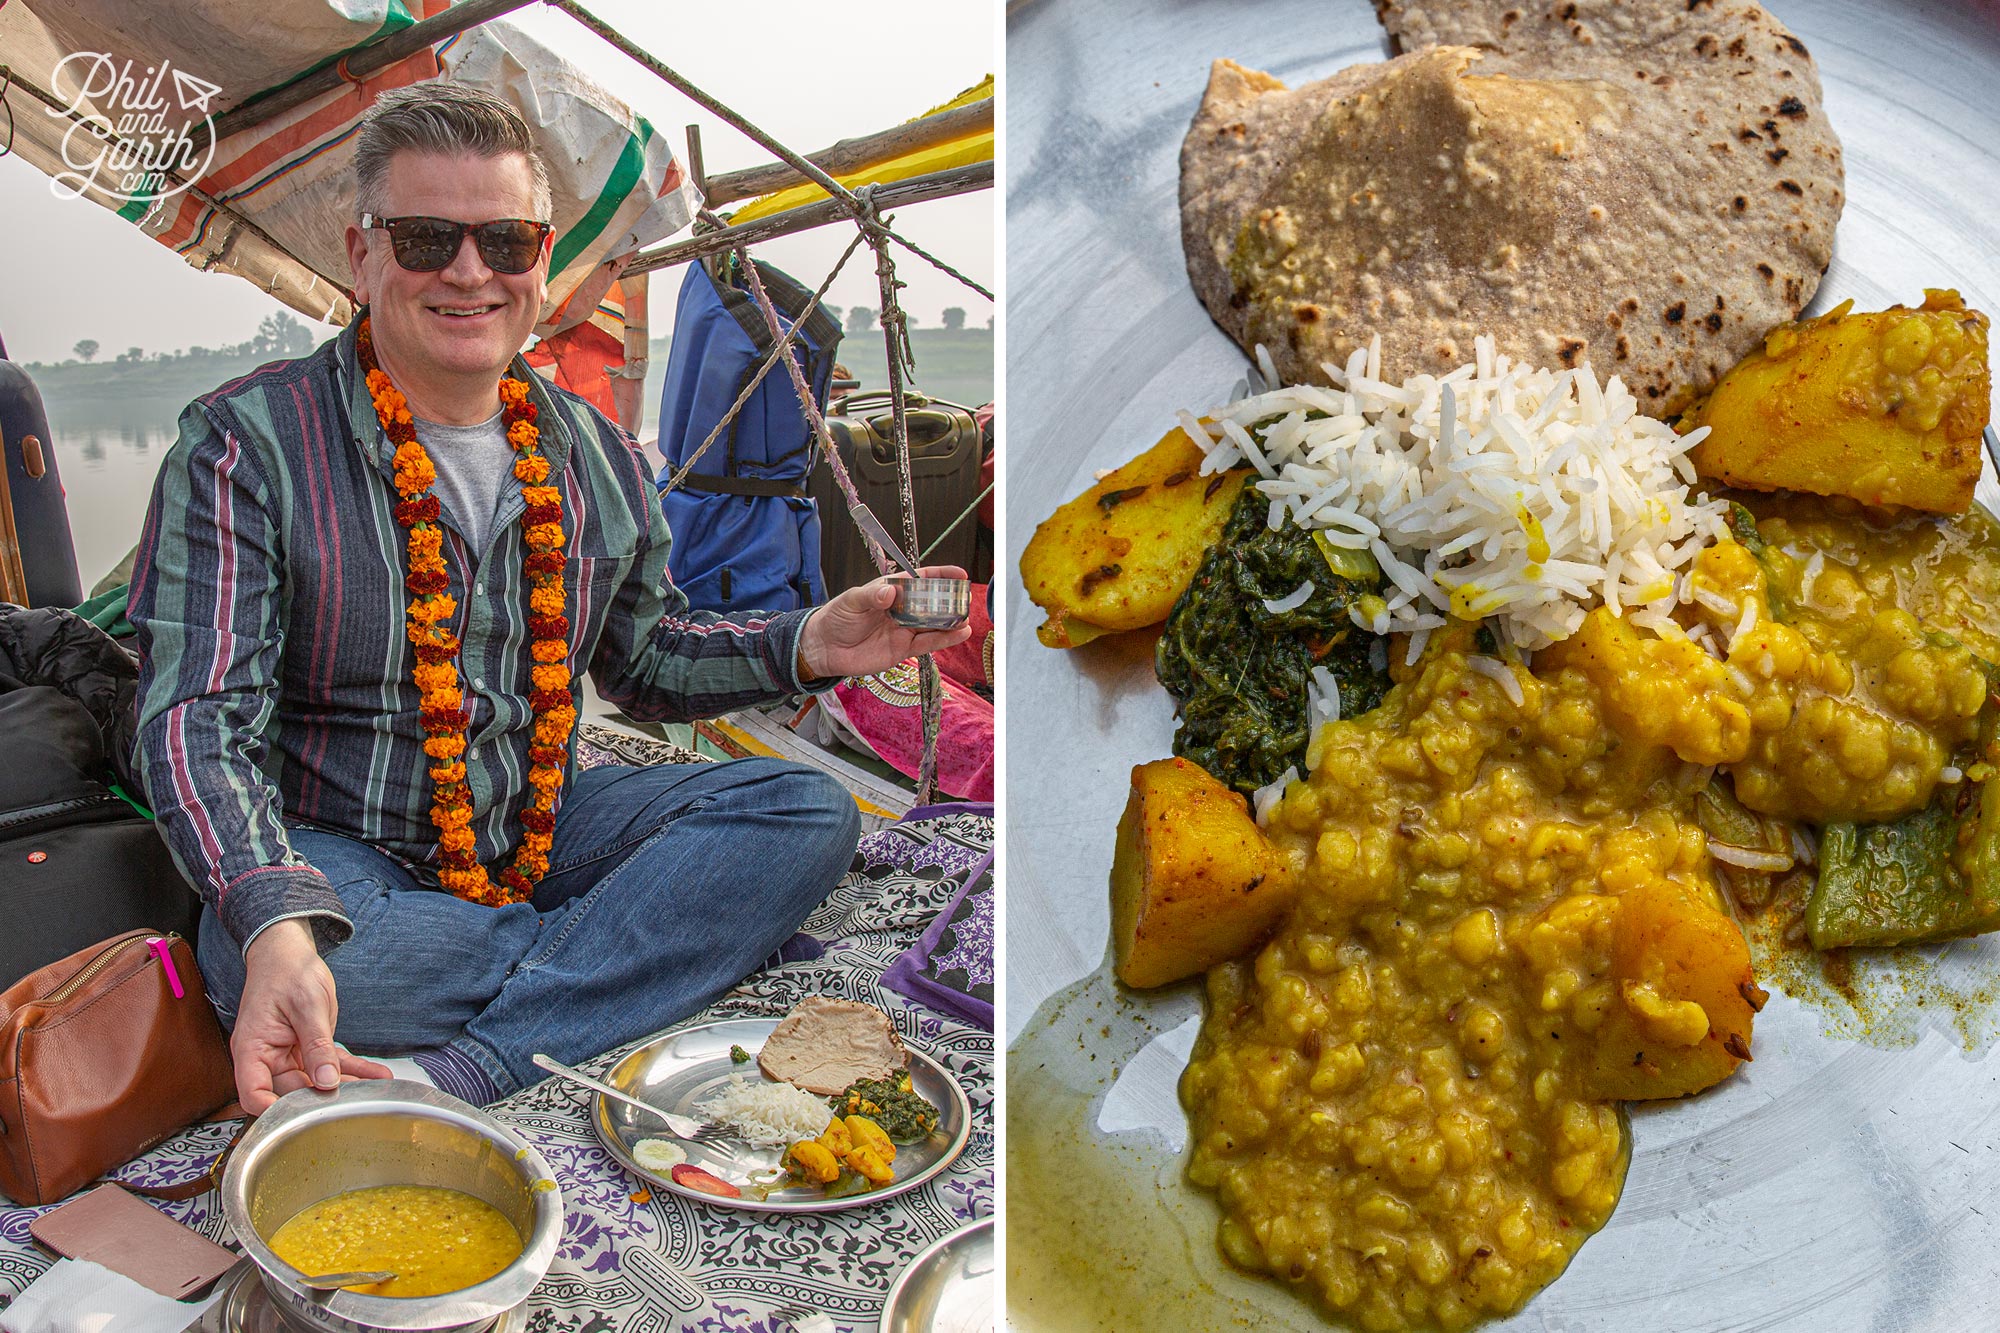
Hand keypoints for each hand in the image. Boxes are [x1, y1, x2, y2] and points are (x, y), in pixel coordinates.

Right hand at [232, 919, 390, 1113]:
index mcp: (253, 1050)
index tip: (302, 1118)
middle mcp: (267, 1058)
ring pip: (315, 1081)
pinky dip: (353, 1070)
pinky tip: (377, 1075)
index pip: (253, 1094)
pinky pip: (330, 1065)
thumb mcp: (307, 1007)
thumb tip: (326, 1081)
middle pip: (289, 1093)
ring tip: (376, 1092)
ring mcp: (287, 1055)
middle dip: (320, 1100)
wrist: (289, 954)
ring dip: (345, 1086)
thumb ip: (316, 1046)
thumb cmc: (288, 973)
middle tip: (353, 1104)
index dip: (272, 1111)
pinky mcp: (308, 1049)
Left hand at [797, 566, 975, 678]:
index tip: (959, 574)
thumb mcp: (851, 601)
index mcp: (890, 591)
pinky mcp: (903, 649)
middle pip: (931, 603)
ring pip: (933, 624)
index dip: (939, 576)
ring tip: (966, 618)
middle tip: (965, 599)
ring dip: (951, 622)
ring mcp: (903, 630)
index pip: (919, 579)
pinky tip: (959, 634)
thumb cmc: (836, 618)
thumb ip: (872, 595)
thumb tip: (890, 592)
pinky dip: (944, 639)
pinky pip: (927, 643)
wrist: (824, 648)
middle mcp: (901, 610)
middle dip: (949, 600)